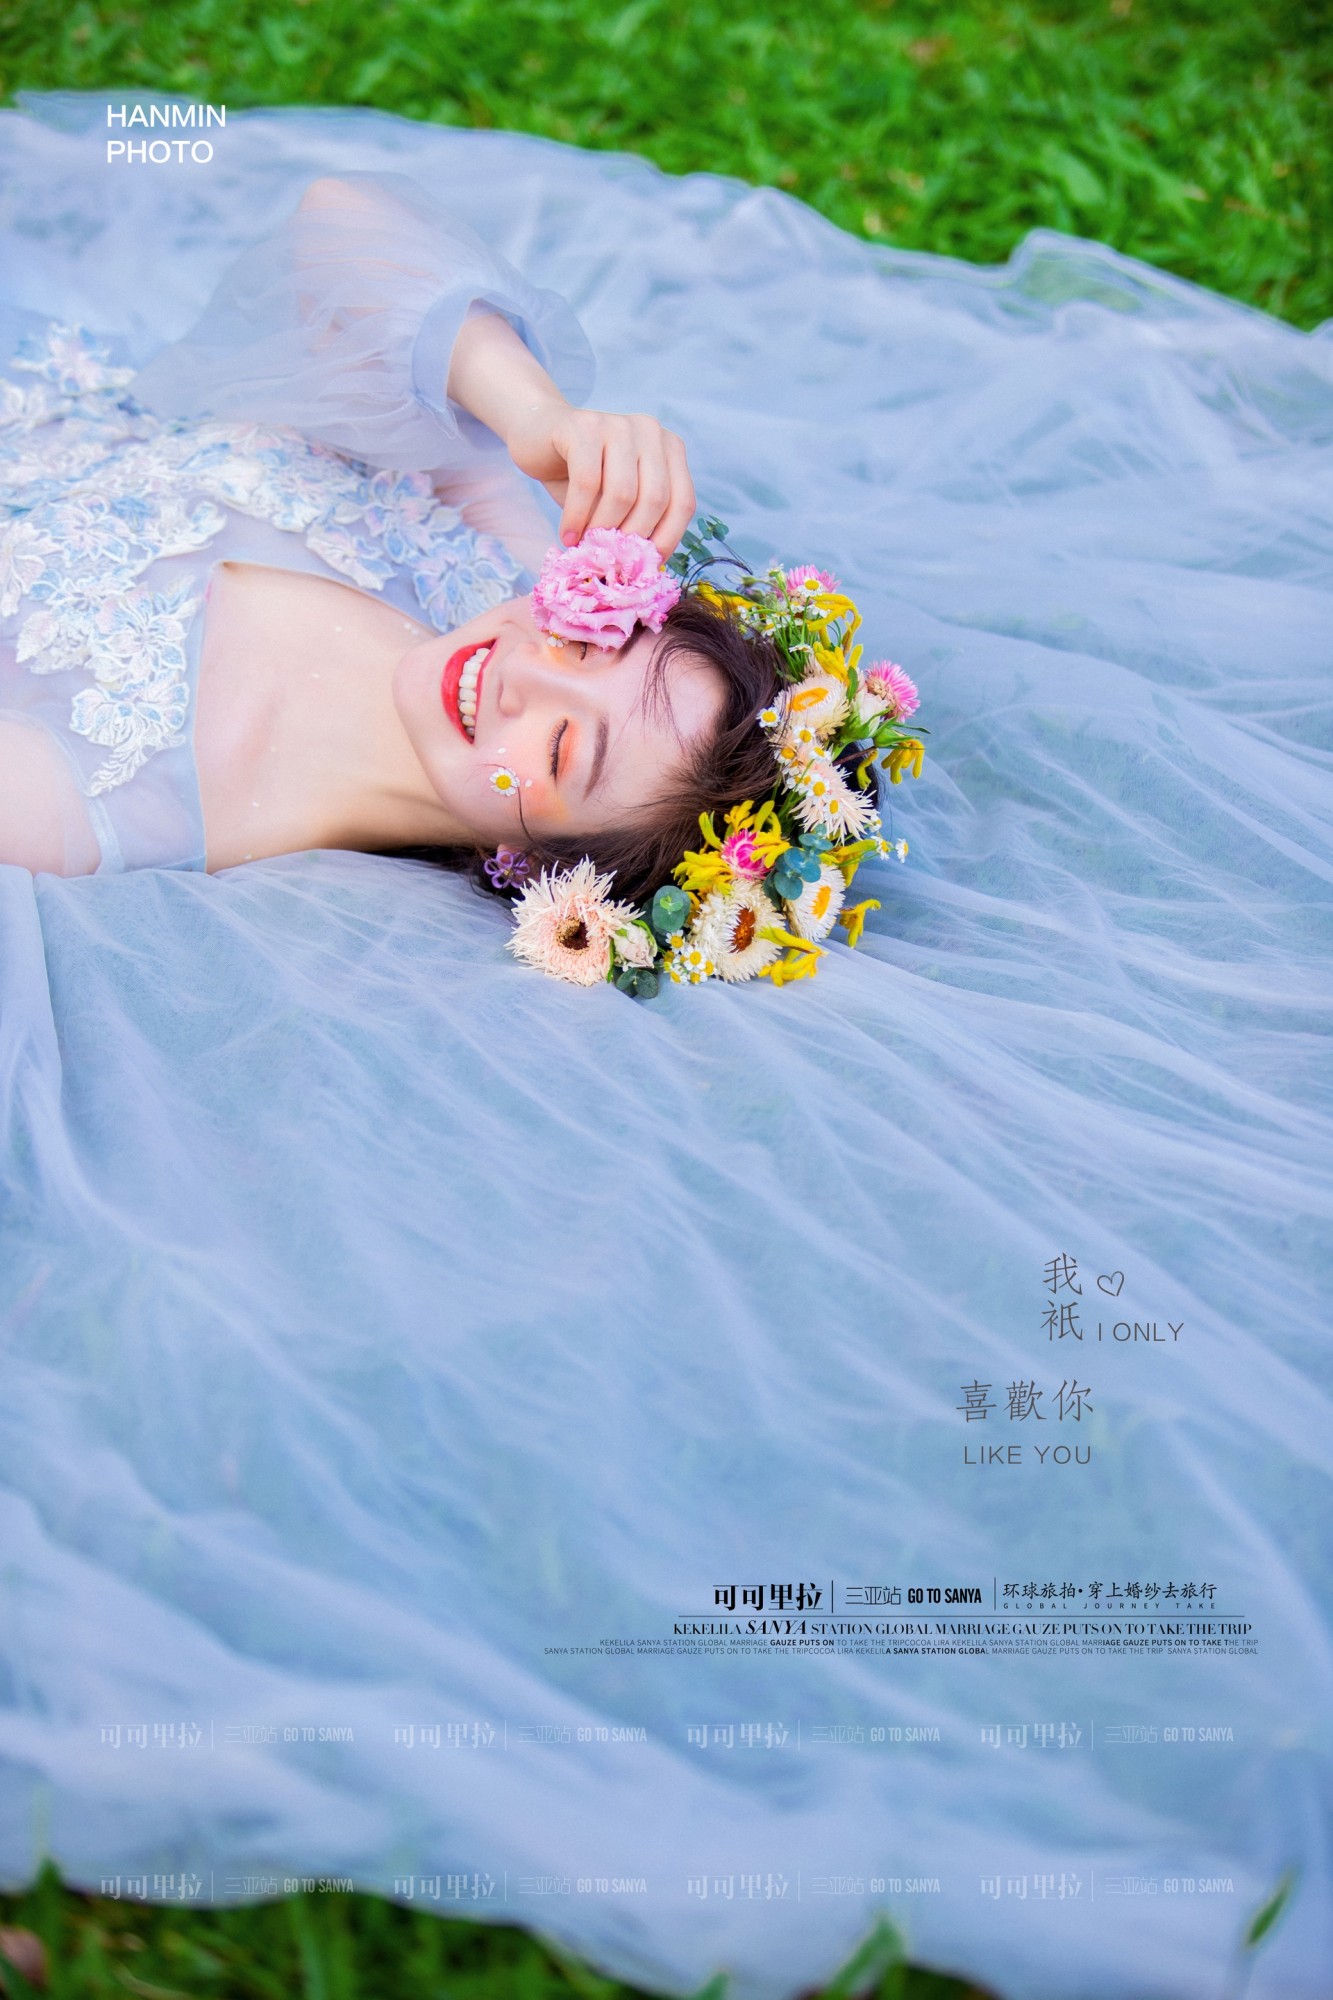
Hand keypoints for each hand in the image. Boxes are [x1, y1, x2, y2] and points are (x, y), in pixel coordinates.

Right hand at [504, 399, 695, 558]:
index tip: (643, 567)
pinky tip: (567, 535)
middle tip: (609, 560)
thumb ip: (638, 522)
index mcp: (670, 448)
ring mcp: (618, 424)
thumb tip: (649, 567)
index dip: (667, 540)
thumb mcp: (618, 500)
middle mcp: (650, 431)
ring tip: (585, 548)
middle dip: (630, 539)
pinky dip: (576, 516)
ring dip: (602, 530)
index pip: (683, 502)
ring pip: (622, 493)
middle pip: (655, 499)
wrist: (537, 436)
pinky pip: (586, 483)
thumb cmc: (583, 476)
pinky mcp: (584, 426)